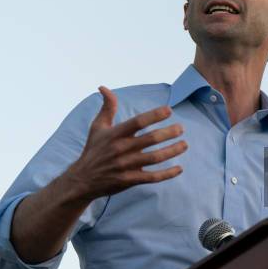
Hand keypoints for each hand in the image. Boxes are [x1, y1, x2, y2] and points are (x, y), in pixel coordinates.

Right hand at [66, 86, 187, 199]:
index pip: (138, 122)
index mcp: (115, 134)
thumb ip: (106, 107)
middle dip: (169, 133)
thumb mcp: (97, 127)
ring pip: (154, 158)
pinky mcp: (129, 180)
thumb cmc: (93, 150)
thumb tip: (104, 88)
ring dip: (172, 151)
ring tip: (184, 144)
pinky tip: (179, 168)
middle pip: (150, 139)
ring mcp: (126, 166)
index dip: (154, 115)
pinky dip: (167, 174)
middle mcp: (121, 149)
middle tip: (181, 128)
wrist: (82, 180)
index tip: (169, 110)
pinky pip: (152, 177)